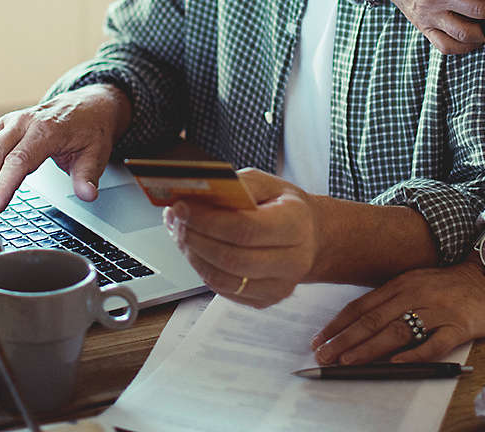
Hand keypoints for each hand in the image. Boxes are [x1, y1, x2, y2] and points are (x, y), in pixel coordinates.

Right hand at [0, 84, 130, 213]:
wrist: (90, 105)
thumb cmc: (91, 129)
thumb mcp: (97, 152)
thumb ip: (88, 175)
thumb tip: (87, 194)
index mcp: (47, 130)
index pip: (20, 159)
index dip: (4, 184)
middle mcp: (25, 122)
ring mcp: (11, 121)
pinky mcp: (3, 124)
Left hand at [164, 169, 317, 308]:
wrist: (310, 236)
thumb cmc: (284, 207)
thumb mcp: (267, 184)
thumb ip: (237, 186)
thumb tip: (199, 193)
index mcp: (296, 225)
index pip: (245, 228)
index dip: (208, 220)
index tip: (182, 207)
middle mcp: (292, 261)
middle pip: (231, 257)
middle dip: (194, 238)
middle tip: (175, 220)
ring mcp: (279, 287)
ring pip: (223, 279)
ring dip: (193, 255)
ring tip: (181, 233)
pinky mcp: (264, 301)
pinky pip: (224, 291)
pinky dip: (202, 269)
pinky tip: (195, 250)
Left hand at [311, 258, 484, 364]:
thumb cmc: (447, 285)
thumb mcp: (415, 283)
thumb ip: (391, 301)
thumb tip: (358, 325)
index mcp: (401, 283)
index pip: (363, 305)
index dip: (338, 324)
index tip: (319, 340)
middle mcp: (415, 294)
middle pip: (374, 319)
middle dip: (345, 339)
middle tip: (324, 356)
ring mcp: (436, 310)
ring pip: (397, 331)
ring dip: (369, 348)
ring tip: (348, 362)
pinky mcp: (458, 326)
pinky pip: (433, 343)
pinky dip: (414, 354)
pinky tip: (396, 363)